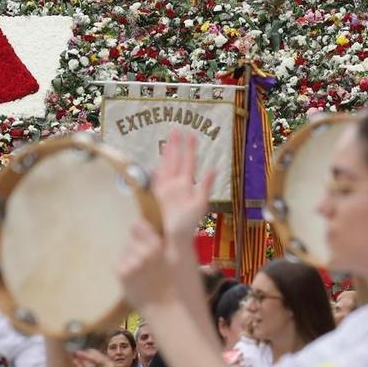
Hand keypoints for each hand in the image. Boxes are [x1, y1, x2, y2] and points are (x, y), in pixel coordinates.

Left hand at [117, 217, 186, 307]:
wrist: (170, 313)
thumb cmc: (180, 287)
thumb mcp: (183, 257)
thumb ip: (170, 239)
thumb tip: (154, 226)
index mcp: (159, 245)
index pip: (138, 225)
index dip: (142, 231)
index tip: (147, 238)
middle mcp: (143, 251)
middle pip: (129, 238)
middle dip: (137, 244)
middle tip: (147, 261)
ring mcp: (131, 263)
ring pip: (124, 250)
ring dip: (130, 257)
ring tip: (142, 273)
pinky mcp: (121, 274)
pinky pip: (119, 263)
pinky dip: (124, 269)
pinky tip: (135, 280)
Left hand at [150, 129, 213, 247]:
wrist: (168, 237)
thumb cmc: (186, 224)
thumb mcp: (201, 206)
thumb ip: (206, 186)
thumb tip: (213, 169)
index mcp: (184, 184)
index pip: (187, 161)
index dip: (189, 147)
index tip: (191, 133)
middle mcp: (171, 184)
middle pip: (173, 160)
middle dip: (175, 144)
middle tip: (176, 130)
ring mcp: (161, 189)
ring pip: (163, 166)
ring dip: (166, 153)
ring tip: (167, 141)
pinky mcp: (154, 195)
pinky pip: (155, 177)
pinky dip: (156, 168)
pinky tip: (156, 164)